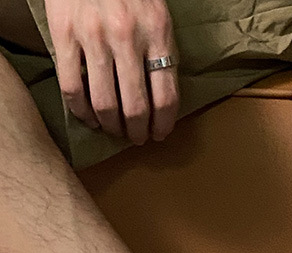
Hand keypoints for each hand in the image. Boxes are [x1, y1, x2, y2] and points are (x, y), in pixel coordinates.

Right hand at [45, 0, 178, 143]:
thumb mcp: (157, 16)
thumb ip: (161, 52)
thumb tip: (163, 99)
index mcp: (157, 33)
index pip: (166, 97)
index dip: (164, 124)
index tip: (160, 134)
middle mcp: (126, 37)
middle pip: (136, 107)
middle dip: (138, 131)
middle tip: (137, 137)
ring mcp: (93, 37)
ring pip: (104, 103)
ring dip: (111, 127)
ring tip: (114, 130)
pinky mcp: (64, 35)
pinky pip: (72, 88)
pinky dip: (82, 112)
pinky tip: (89, 118)